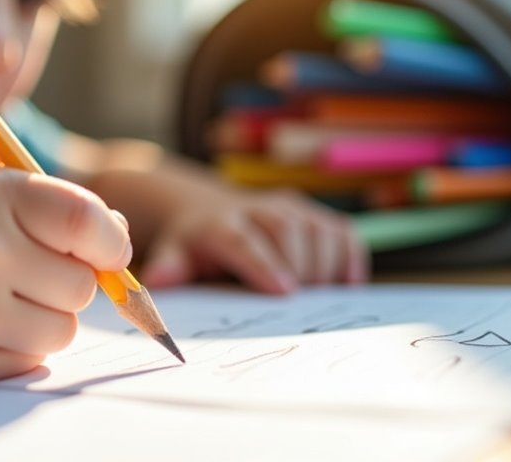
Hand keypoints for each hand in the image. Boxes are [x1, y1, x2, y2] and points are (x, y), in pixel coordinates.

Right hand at [0, 164, 131, 385]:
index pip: (86, 220)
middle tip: (24, 272)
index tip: (106, 252)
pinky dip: (18, 346)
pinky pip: (32, 360)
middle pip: (83, 285)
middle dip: (67, 282)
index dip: (110, 242)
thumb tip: (119, 240)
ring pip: (63, 329)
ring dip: (45, 319)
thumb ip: (53, 208)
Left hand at [137, 188, 367, 293]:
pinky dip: (351, 257)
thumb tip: (159, 281)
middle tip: (303, 302)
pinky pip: (342, 232)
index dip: (263, 263)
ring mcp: (290, 208)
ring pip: (317, 228)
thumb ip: (171, 268)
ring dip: (326, 263)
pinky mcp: (315, 215)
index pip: (241, 239)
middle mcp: (258, 209)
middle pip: (286, 229)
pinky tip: (348, 285)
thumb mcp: (176, 254)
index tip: (283, 291)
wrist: (210, 211)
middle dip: (299, 265)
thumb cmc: (195, 246)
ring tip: (323, 298)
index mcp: (221, 223)